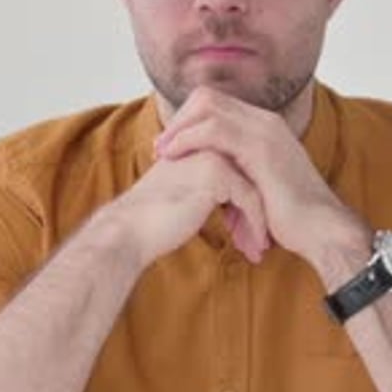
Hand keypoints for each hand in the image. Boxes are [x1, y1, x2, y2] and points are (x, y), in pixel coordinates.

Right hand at [112, 148, 269, 268]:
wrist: (129, 230)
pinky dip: (255, 225)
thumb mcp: (185, 194)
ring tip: (259, 248)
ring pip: (254, 188)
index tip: (255, 229)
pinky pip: (250, 199)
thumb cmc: (153, 219)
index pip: (240, 170)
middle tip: (262, 241)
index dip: (249, 202)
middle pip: (250, 177)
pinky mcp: (216, 173)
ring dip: (260, 222)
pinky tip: (253, 247)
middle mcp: (208, 143)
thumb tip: (233, 204)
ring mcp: (213, 155)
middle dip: (260, 212)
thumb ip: (207, 188)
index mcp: (199, 145)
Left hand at [154, 87, 369, 270]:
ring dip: (179, 127)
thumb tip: (212, 186)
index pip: (216, 104)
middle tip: (160, 147)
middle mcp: (265, 121)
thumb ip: (236, 176)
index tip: (169, 146)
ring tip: (162, 152)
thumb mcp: (257, 187)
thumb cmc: (290, 217)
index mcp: (264, 127)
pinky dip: (189, 138)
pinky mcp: (261, 148)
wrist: (320, 229)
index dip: (188, 120)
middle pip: (209, 97)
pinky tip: (175, 156)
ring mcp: (265, 131)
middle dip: (179, 119)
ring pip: (209, 106)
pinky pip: (215, 129)